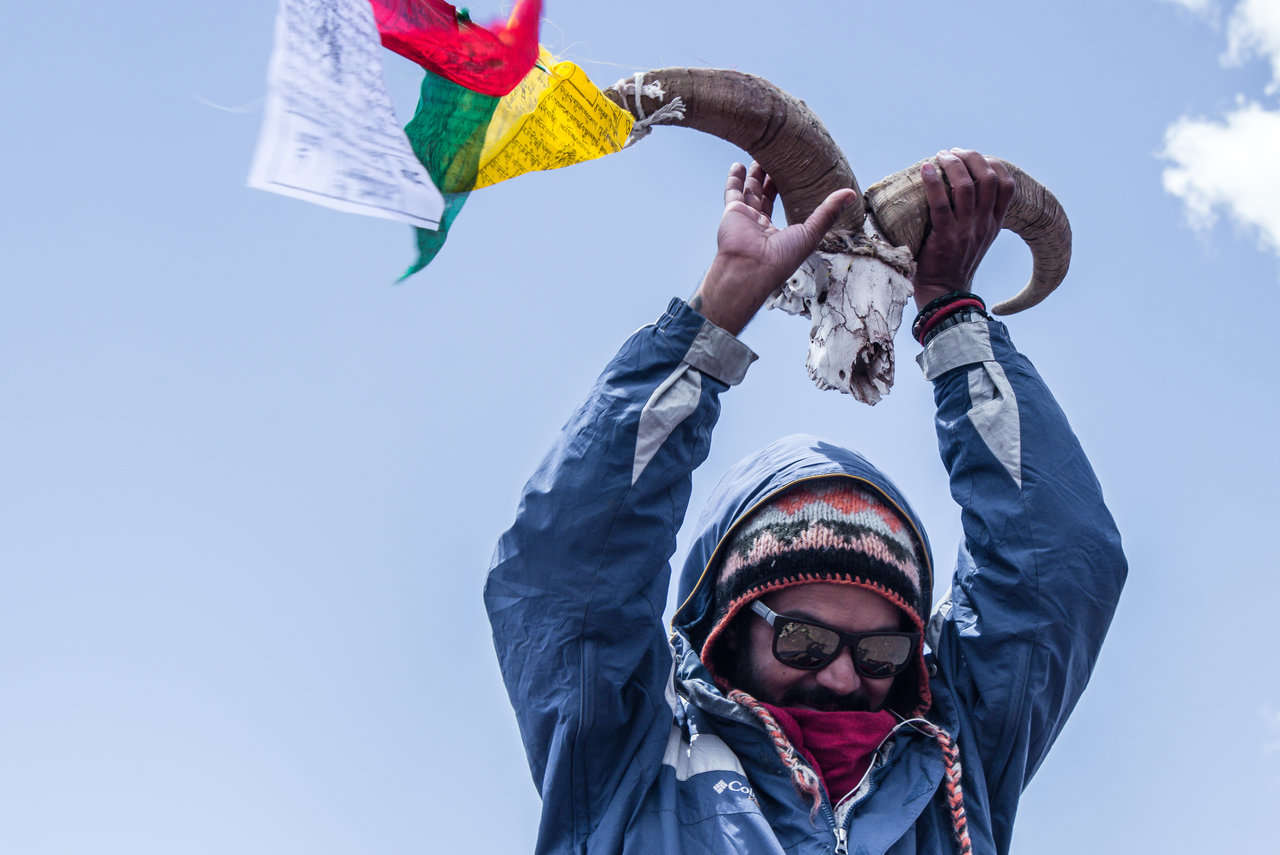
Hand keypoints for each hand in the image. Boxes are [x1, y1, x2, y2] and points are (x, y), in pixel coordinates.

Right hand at [690, 162, 856, 335]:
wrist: (750, 268)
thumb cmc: (781, 259)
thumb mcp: (811, 233)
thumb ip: (828, 212)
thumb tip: (851, 194)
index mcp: (782, 233)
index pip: (788, 206)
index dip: (793, 189)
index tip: (799, 172)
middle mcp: (763, 225)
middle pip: (768, 195)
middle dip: (772, 177)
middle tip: (779, 159)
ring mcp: (747, 218)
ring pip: (751, 190)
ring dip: (755, 175)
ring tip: (761, 156)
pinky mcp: (733, 212)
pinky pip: (733, 192)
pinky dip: (734, 179)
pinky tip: (738, 165)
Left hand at [912, 148, 1014, 310]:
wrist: (944, 296)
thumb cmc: (952, 265)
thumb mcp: (974, 240)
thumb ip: (973, 219)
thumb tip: (954, 190)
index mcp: (994, 224)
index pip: (1007, 185)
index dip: (992, 164)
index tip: (973, 157)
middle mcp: (984, 224)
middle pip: (988, 178)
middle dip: (971, 157)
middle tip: (952, 152)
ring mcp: (966, 230)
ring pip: (967, 186)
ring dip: (953, 164)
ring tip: (940, 156)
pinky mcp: (945, 237)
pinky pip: (940, 203)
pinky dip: (933, 182)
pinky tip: (925, 169)